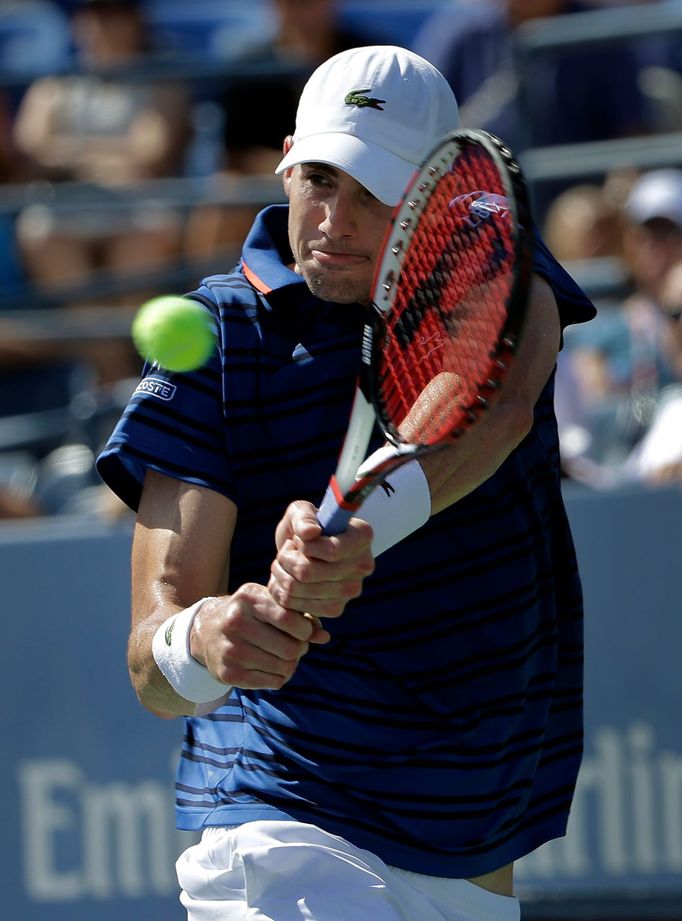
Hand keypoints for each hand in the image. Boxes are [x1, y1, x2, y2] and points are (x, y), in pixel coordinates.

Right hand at [188, 586, 326, 690]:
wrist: (208, 631)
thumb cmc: (252, 615)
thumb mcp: (272, 605)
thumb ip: (301, 616)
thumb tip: (324, 637)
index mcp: (248, 598)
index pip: (288, 618)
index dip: (305, 629)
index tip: (304, 631)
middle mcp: (234, 622)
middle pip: (289, 647)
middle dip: (300, 648)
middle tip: (297, 646)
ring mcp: (229, 649)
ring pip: (284, 667)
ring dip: (292, 664)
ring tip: (286, 656)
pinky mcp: (227, 673)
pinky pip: (273, 682)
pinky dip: (281, 677)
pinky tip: (274, 667)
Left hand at [268, 500, 374, 618]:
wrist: (307, 552)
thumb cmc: (305, 527)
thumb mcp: (301, 512)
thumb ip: (303, 518)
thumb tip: (310, 533)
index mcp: (362, 536)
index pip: (331, 551)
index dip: (305, 546)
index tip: (298, 538)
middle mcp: (363, 565)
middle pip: (308, 572)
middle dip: (285, 559)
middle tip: (284, 551)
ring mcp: (351, 590)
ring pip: (297, 589)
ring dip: (279, 573)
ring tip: (283, 563)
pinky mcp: (336, 608)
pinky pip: (294, 605)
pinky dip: (280, 591)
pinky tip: (285, 578)